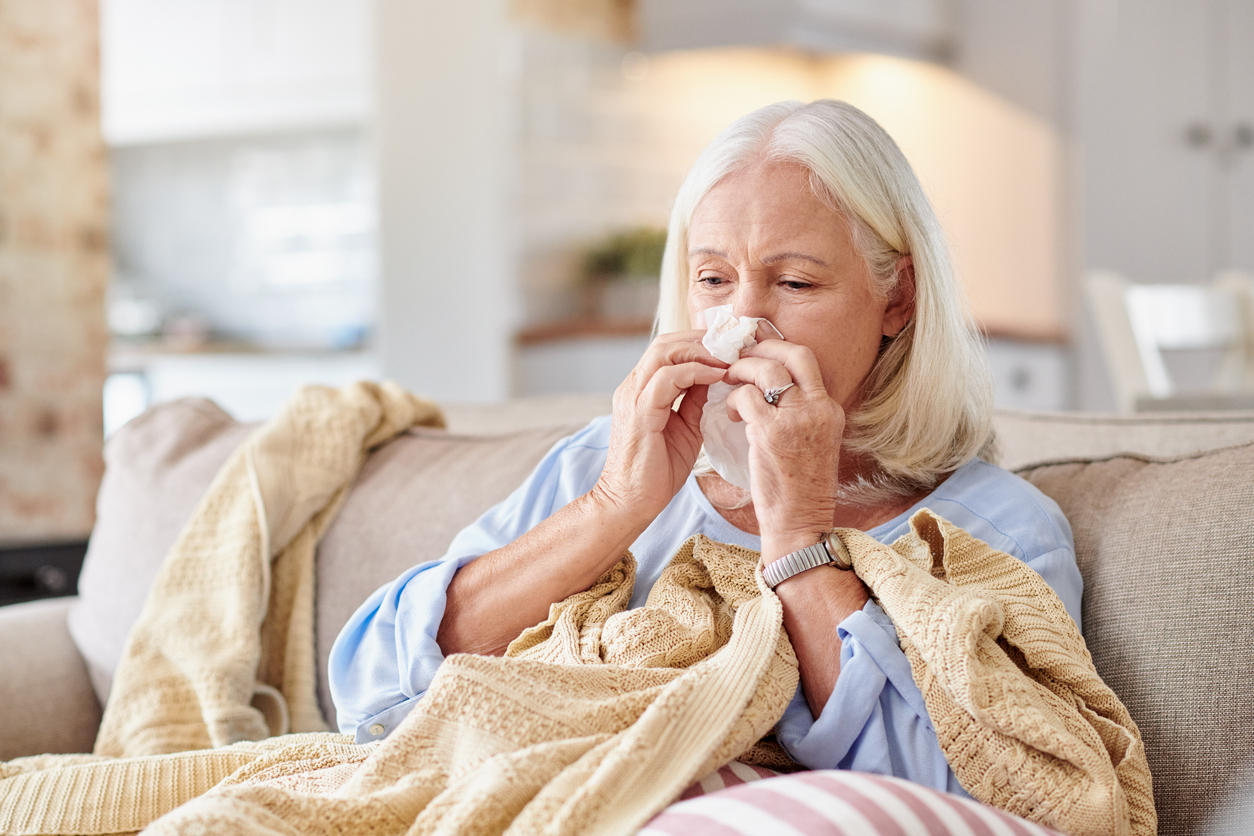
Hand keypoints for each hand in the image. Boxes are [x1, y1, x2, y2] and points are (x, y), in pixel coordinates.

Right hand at [592, 330, 728, 523]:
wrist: (630, 504)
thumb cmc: (656, 472)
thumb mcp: (685, 428)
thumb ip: (696, 400)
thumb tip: (716, 377)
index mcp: (641, 389)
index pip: (668, 349)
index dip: (700, 343)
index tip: (732, 348)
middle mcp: (633, 387)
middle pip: (666, 342)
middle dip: (703, 340)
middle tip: (734, 345)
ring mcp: (633, 397)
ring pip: (664, 352)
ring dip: (701, 350)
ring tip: (730, 357)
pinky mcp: (640, 412)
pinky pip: (668, 378)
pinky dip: (696, 371)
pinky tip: (719, 376)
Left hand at [722, 339, 844, 558]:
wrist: (799, 523)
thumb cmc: (798, 488)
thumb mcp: (810, 442)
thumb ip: (797, 413)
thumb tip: (769, 388)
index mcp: (829, 409)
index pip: (807, 359)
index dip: (778, 345)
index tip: (756, 344)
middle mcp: (819, 408)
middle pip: (793, 353)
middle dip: (761, 345)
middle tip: (737, 352)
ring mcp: (798, 419)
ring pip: (767, 370)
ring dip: (741, 369)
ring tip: (727, 379)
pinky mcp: (773, 433)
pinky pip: (747, 397)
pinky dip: (732, 399)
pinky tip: (728, 413)